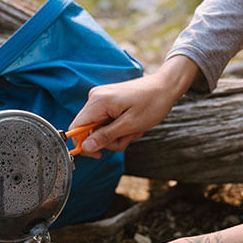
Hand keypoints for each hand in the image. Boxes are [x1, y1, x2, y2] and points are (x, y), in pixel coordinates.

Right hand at [69, 55, 198, 157]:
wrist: (165, 87)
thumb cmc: (152, 103)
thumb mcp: (129, 125)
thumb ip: (105, 136)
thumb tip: (85, 147)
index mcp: (98, 102)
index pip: (76, 128)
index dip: (83, 145)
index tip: (98, 155)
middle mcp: (95, 98)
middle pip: (89, 131)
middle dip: (109, 140)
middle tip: (128, 137)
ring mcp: (101, 99)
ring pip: (100, 129)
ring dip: (117, 135)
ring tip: (133, 129)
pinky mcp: (108, 102)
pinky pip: (107, 122)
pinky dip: (119, 128)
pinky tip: (132, 125)